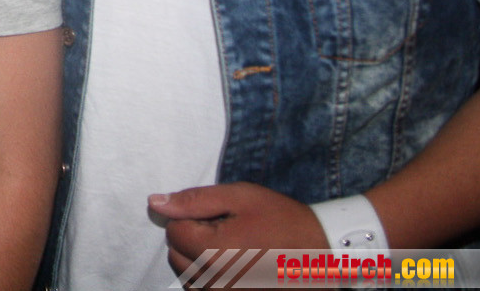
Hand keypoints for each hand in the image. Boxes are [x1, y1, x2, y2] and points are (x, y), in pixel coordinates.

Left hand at [150, 182, 325, 284]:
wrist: (325, 256)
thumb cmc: (284, 221)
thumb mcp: (241, 197)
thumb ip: (194, 200)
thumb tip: (154, 203)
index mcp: (214, 252)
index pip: (173, 230)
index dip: (192, 218)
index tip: (220, 217)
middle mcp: (215, 283)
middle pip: (175, 254)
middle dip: (193, 239)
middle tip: (229, 232)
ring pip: (186, 275)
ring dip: (199, 260)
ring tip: (234, 250)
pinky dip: (211, 278)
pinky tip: (235, 266)